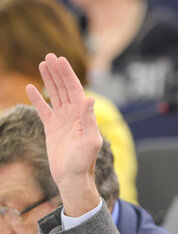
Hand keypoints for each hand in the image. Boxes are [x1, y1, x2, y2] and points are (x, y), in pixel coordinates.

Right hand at [26, 53, 102, 215]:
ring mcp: (62, 120)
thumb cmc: (84, 161)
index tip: (59, 60)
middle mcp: (73, 115)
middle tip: (49, 56)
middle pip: (65, 88)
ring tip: (42, 64)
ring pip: (55, 95)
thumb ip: (89, 120)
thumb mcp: (90, 141)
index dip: (67, 74)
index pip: (75, 89)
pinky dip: (37, 98)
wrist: (72, 177)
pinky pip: (43, 109)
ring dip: (49, 80)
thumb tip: (90, 99)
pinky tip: (31, 87)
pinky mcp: (51, 128)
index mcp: (83, 115)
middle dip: (58, 72)